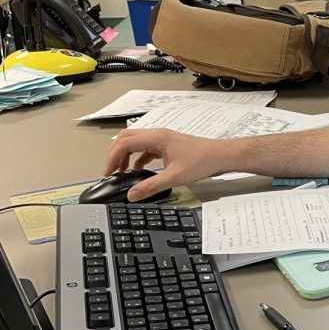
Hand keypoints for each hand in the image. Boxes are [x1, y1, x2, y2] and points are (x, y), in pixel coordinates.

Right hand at [103, 128, 229, 200]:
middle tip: (110, 171)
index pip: (124, 143)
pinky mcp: (167, 146)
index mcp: (157, 138)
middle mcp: (157, 135)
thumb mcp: (174, 177)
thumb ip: (151, 186)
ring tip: (122, 172)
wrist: (220, 156)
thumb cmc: (202, 161)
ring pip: (135, 143)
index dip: (111, 158)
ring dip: (125, 156)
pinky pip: (146, 149)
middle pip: (126, 139)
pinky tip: (138, 171)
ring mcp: (162, 140)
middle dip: (114, 154)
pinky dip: (137, 158)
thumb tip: (132, 194)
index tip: (107, 172)